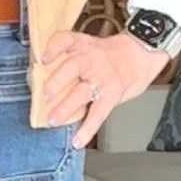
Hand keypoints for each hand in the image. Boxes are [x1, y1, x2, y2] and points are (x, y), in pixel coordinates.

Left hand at [39, 29, 168, 150]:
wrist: (142, 54)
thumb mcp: (90, 47)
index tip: (43, 57)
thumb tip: (38, 75)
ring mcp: (103, 78)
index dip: (54, 47)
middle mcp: (92, 60)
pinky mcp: (112, 95)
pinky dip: (88, 129)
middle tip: (44, 95)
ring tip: (54, 119)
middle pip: (73, 68)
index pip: (67, 40)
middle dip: (56, 82)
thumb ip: (69, 59)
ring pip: (82, 92)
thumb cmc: (112, 54)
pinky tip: (78, 140)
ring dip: (66, 107)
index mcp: (84, 46)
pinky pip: (99, 113)